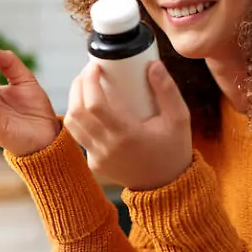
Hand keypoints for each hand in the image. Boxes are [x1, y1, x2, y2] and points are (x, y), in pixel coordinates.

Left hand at [65, 60, 192, 190]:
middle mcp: (107, 148)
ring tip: (87, 87)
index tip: (95, 66)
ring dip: (75, 101)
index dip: (89, 81)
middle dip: (79, 85)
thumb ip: (167, 90)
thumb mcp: (179, 119)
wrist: (167, 187)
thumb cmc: (174, 150)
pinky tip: (95, 109)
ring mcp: (98, 158)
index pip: (95, 104)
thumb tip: (153, 64)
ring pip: (72, 123)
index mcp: (127, 135)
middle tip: (90, 72)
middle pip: (77, 111)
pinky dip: (82, 119)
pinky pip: (80, 136)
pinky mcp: (94, 163)